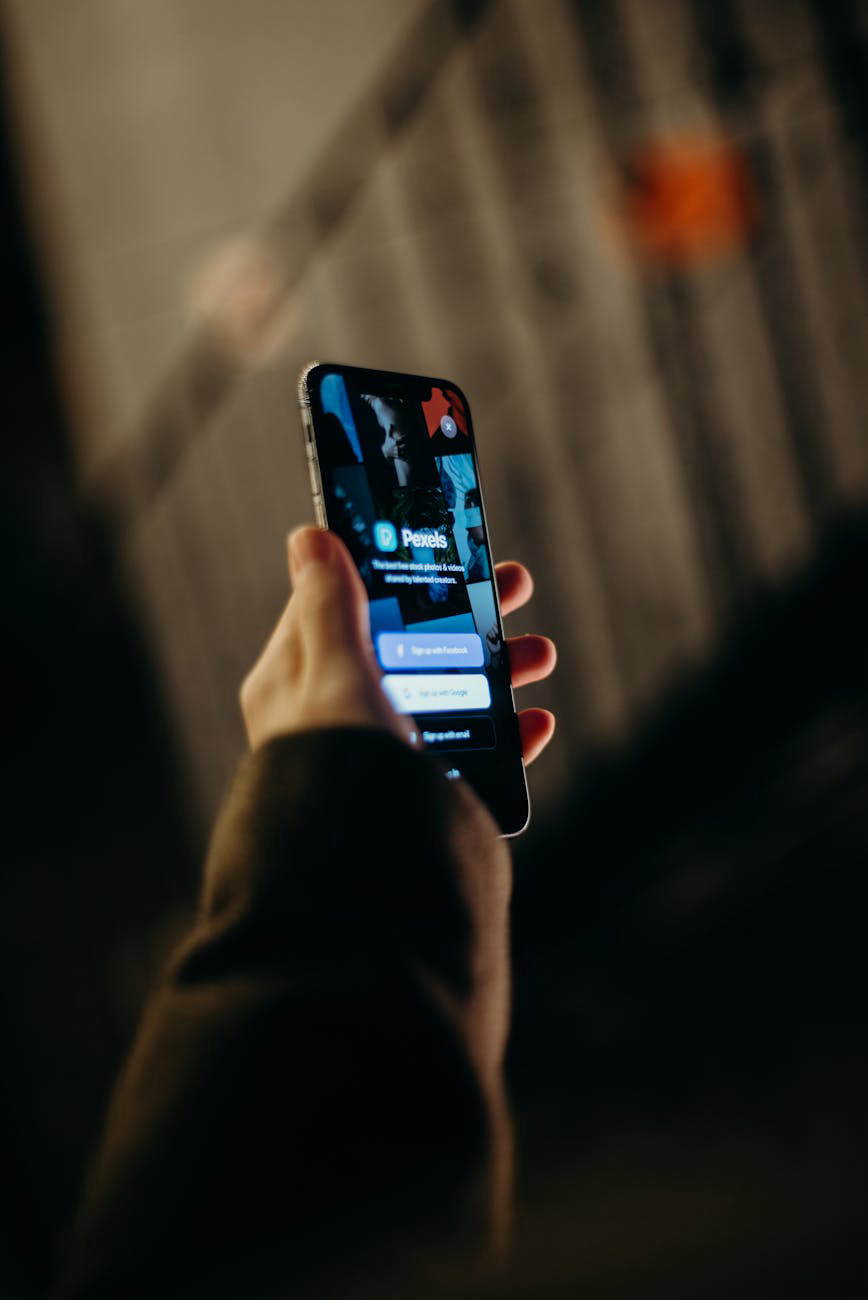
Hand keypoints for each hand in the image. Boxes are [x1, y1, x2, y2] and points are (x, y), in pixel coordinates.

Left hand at [241, 528, 555, 764]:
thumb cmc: (337, 769)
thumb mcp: (335, 672)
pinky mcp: (419, 795)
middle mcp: (336, 717)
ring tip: (541, 654)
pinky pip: (471, 755)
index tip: (441, 546)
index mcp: (296, 683)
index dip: (394, 571)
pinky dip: (507, 737)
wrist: (359, 885)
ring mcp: (381, 756)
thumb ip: (330, 605)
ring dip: (498, 669)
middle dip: (464, 616)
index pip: (344, 606)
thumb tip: (308, 539)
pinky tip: (536, 725)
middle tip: (513, 587)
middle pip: (406, 645)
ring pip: (445, 695)